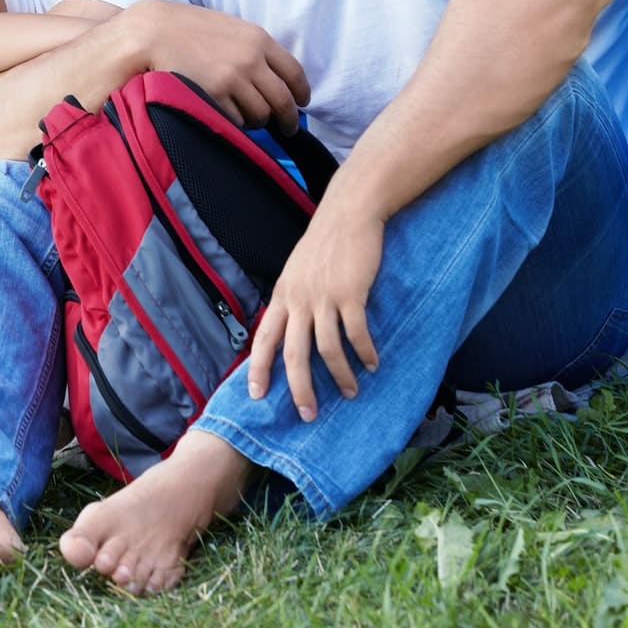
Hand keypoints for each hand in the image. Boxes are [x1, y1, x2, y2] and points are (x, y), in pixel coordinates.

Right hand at [125, 0, 309, 132]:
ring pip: (260, 115)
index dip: (301, 93)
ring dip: (256, 121)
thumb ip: (252, 48)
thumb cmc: (186, 28)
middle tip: (287, 129)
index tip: (301, 103)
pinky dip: (234, 124)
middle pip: (282, 100)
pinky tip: (225, 117)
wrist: (150, 32)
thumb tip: (273, 76)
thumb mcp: (228, 28)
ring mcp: (232, 80)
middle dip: (288, 119)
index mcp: (258, 39)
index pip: (294, 73)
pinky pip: (235, 121)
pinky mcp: (213, 97)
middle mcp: (250, 60)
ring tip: (247, 120)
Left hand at [245, 191, 382, 420]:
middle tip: (307, 414)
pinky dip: (364, 353)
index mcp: (283, 295)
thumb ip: (293, 298)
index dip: (258, 368)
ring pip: (327, 349)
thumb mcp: (297, 270)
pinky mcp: (351, 293)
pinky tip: (372, 364)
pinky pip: (356, 333)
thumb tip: (290, 329)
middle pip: (293, 353)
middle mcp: (298, 299)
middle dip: (299, 388)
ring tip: (350, 392)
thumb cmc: (325, 243)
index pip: (264, 338)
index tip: (256, 395)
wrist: (348, 213)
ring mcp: (324, 296)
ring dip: (340, 376)